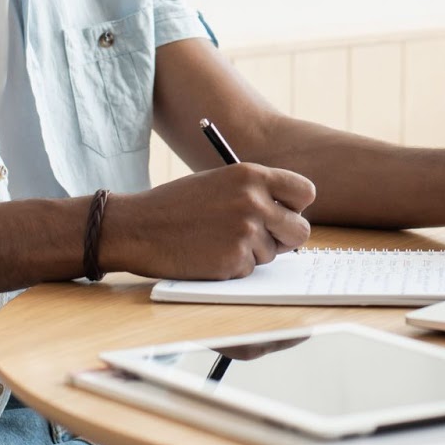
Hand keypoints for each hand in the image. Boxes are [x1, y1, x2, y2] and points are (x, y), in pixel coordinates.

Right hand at [100, 163, 316, 279]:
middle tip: (265, 238)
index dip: (296, 206)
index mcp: (252, 175)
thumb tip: (289, 214)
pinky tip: (209, 254)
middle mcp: (254, 202)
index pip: (305, 192)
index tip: (285, 212)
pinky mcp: (234, 261)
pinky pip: (250, 270)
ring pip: (274, 254)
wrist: (138, 227)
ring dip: (253, 253)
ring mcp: (245, 233)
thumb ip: (255, 192)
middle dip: (286, 239)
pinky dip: (234, 267)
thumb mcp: (220, 182)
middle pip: (301, 230)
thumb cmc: (177, 204)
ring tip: (219, 240)